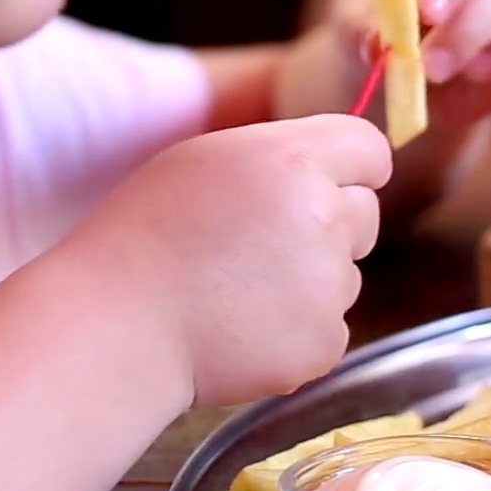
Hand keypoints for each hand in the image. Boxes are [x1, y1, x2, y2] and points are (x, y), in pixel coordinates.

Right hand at [58, 114, 390, 407]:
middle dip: (330, 225)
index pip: (370, 148)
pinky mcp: (324, 342)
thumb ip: (277, 158)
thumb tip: (333, 171)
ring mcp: (328, 285)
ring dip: (307, 282)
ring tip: (235, 290)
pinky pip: (329, 329)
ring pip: (344, 276)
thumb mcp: (204, 160)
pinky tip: (242, 327)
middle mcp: (323, 217)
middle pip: (365, 214)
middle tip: (263, 243)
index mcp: (291, 160)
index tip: (329, 183)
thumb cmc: (147, 233)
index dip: (352, 166)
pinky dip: (295, 332)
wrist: (121, 321)